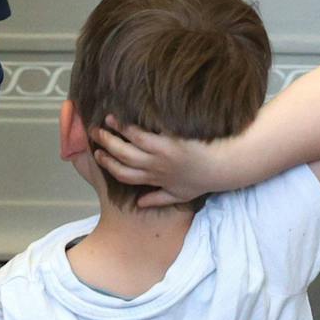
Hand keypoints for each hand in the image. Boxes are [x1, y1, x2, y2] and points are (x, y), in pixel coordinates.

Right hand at [92, 114, 225, 206]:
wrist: (224, 166)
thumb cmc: (204, 178)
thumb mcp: (180, 195)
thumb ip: (158, 199)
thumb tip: (139, 203)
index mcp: (155, 180)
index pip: (124, 176)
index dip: (108, 166)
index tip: (98, 156)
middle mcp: (153, 169)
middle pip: (121, 159)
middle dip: (105, 146)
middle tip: (95, 134)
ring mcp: (159, 155)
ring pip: (128, 145)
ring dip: (114, 132)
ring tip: (106, 120)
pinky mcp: (167, 142)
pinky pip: (142, 134)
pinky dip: (130, 126)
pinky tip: (124, 115)